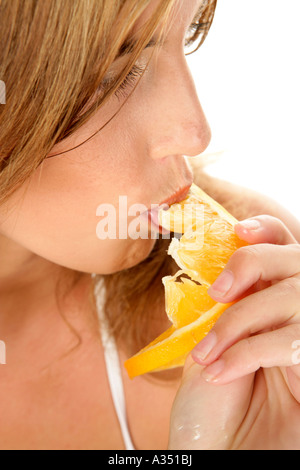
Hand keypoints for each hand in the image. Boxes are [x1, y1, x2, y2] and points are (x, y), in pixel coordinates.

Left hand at [169, 215, 299, 449]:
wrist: (217, 456)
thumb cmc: (211, 408)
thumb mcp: (209, 345)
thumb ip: (225, 306)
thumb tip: (221, 270)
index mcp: (273, 305)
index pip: (286, 249)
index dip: (268, 232)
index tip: (238, 230)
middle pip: (296, 259)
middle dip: (252, 264)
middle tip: (218, 294)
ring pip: (294, 296)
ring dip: (241, 319)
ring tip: (210, 352)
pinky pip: (296, 340)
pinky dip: (251, 350)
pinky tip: (224, 372)